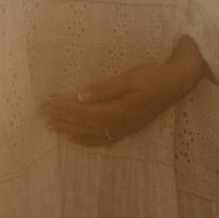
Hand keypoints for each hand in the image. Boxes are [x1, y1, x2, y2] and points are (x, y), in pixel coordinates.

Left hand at [41, 40, 209, 146]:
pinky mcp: (128, 129)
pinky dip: (86, 141)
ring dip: (69, 130)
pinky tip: (74, 139)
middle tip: (42, 114)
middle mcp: (120, 124)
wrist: (177, 84)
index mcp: (119, 110)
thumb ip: (105, 89)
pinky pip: (103, 140)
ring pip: (91, 134)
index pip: (84, 111)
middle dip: (62, 119)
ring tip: (51, 126)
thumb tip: (81, 97)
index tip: (48, 101)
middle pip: (84, 124)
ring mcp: (124, 129)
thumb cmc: (153, 76)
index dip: (64, 107)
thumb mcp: (129, 78)